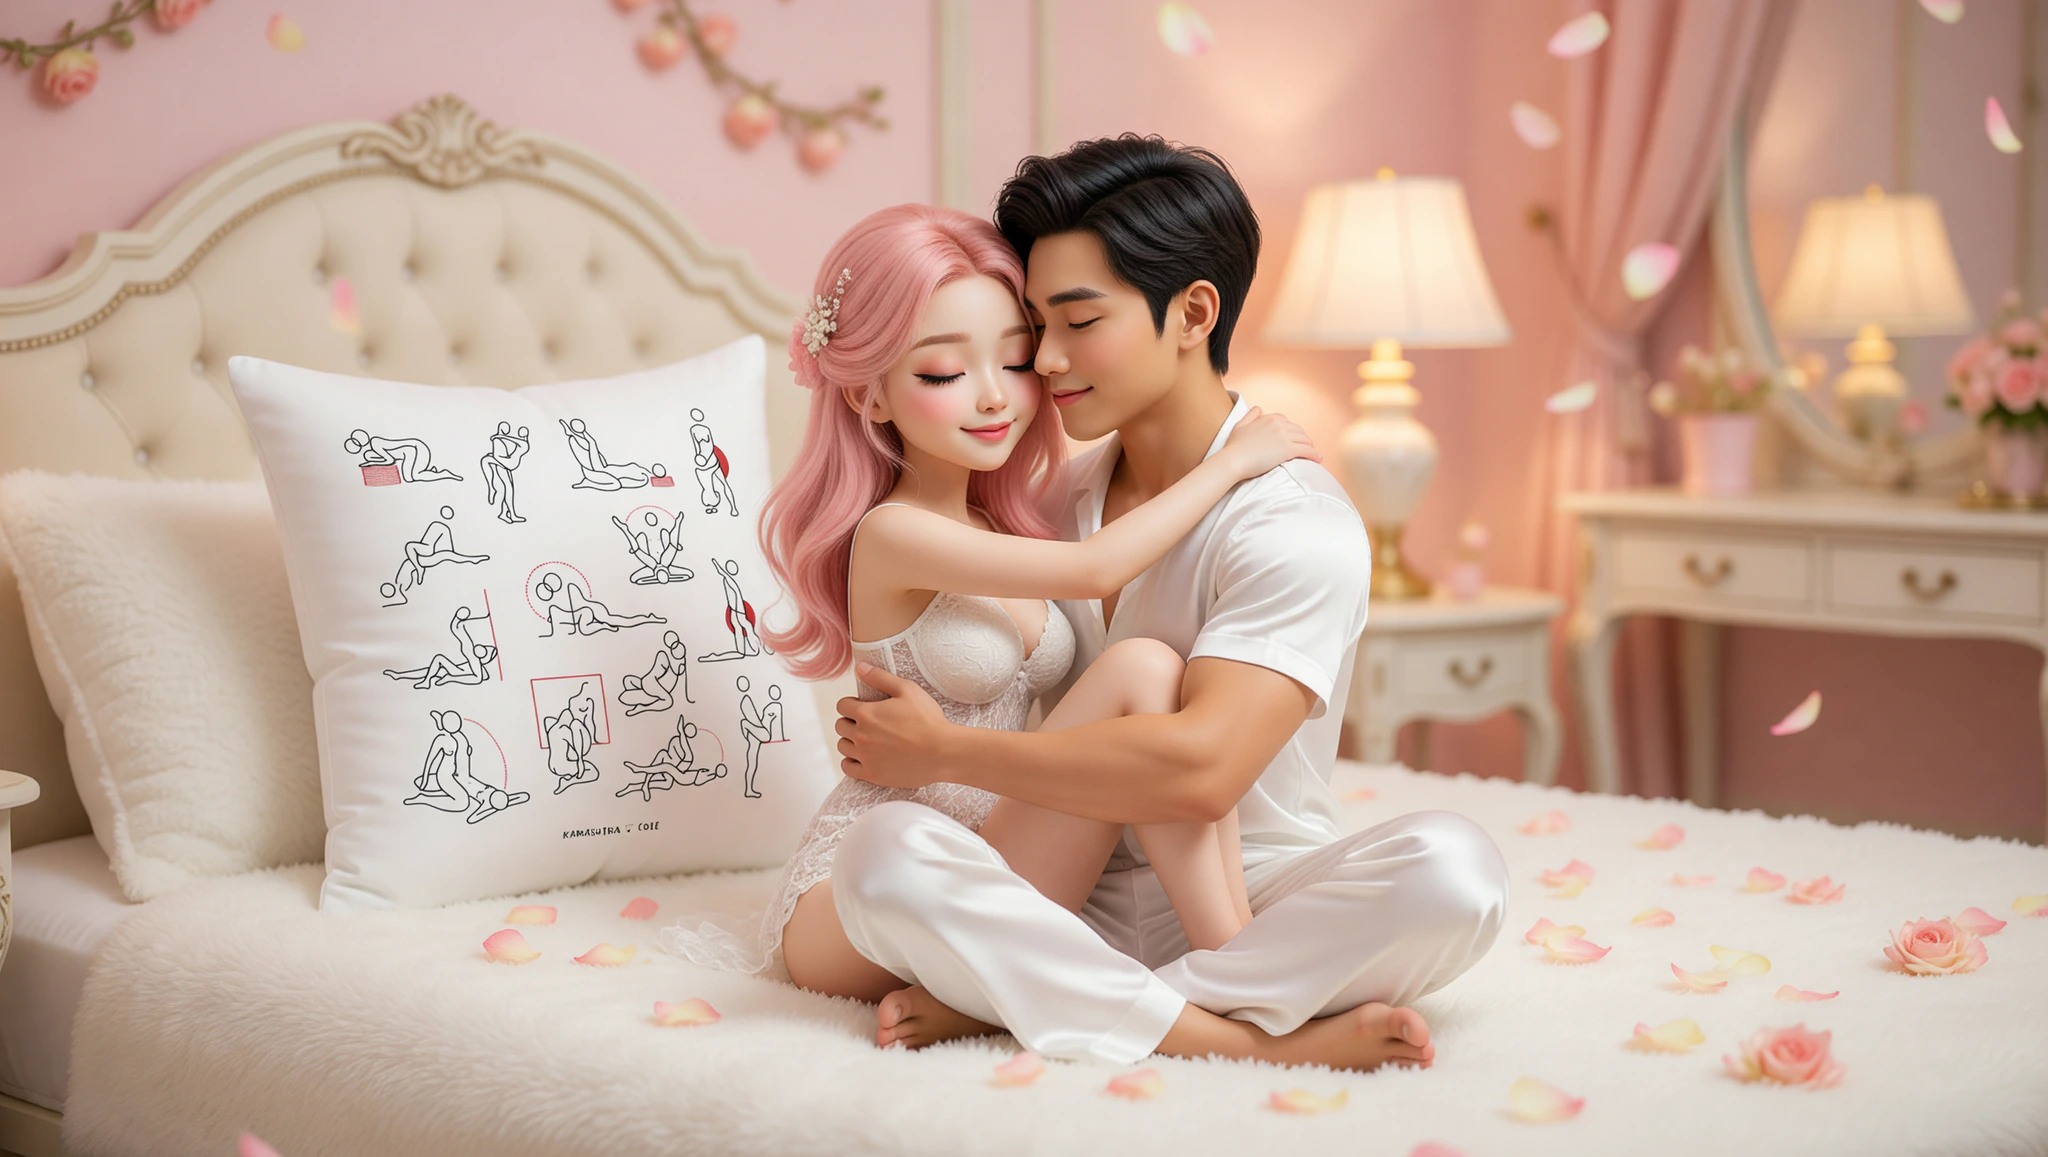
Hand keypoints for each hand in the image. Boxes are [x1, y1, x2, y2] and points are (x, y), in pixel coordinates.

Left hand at [834, 662, 953, 789]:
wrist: (943, 752)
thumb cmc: (928, 720)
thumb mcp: (907, 690)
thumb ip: (880, 677)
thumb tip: (859, 667)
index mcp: (866, 713)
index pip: (842, 706)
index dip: (852, 704)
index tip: (863, 706)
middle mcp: (861, 735)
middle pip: (841, 726)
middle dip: (851, 721)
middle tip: (869, 723)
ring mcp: (865, 757)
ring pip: (843, 746)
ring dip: (851, 741)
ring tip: (868, 739)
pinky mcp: (872, 774)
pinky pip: (847, 768)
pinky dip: (851, 762)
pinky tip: (864, 757)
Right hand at [1219, 406, 1320, 479]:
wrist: (1233, 460)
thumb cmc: (1234, 447)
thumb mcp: (1240, 426)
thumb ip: (1250, 416)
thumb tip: (1259, 408)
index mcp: (1269, 418)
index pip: (1288, 423)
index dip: (1293, 432)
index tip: (1295, 439)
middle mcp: (1279, 424)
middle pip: (1299, 431)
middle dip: (1304, 440)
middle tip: (1307, 449)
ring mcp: (1284, 436)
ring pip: (1305, 440)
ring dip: (1311, 447)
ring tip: (1314, 455)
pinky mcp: (1288, 449)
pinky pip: (1307, 450)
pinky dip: (1314, 455)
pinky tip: (1318, 459)